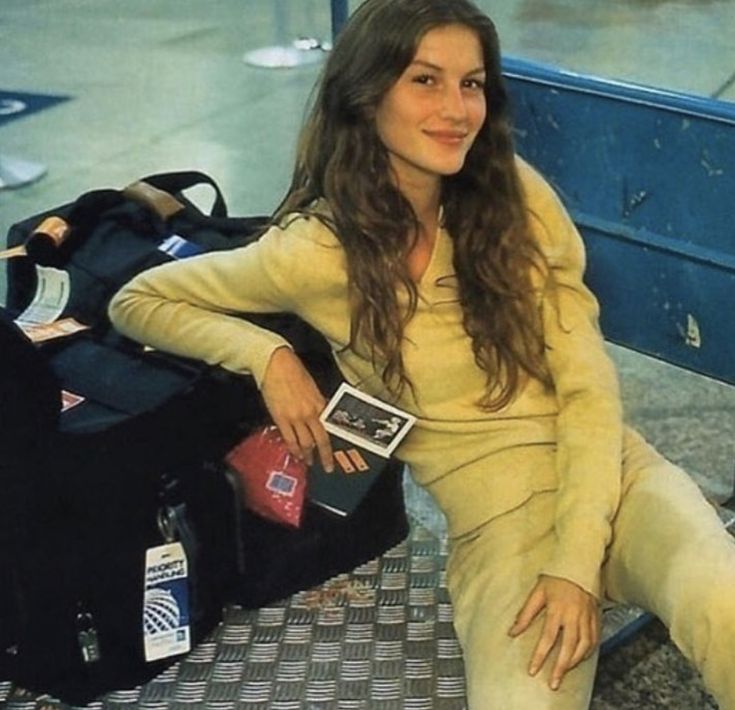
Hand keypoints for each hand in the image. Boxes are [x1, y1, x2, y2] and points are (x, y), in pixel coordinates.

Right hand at [260, 346, 332, 471]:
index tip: (335, 450)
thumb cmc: (294, 372)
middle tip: (327, 466)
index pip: (329, 428)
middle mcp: (310, 413)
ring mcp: (295, 417)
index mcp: (320, 403)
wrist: (277, 364)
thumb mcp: (312, 388)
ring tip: (308, 462)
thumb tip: (320, 417)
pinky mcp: (281, 418)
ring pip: (305, 443)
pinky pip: (289, 439)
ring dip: (307, 455)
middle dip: (324, 456)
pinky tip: (295, 454)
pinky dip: (294, 449)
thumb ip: (317, 404)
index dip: (332, 442)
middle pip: (320, 440)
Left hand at [508, 575, 598, 690]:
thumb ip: (525, 613)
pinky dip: (588, 652)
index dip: (540, 656)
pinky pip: (594, 639)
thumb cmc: (555, 576)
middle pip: (568, 648)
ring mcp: (587, 617)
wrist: (578, 562)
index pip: (548, 639)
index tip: (533, 670)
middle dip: (560, 668)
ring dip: (574, 662)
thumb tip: (512, 631)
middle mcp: (574, 616)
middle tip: (553, 683)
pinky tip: (580, 658)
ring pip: (584, 646)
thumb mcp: (537, 592)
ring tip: (564, 672)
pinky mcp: (596, 616)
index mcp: (557, 609)